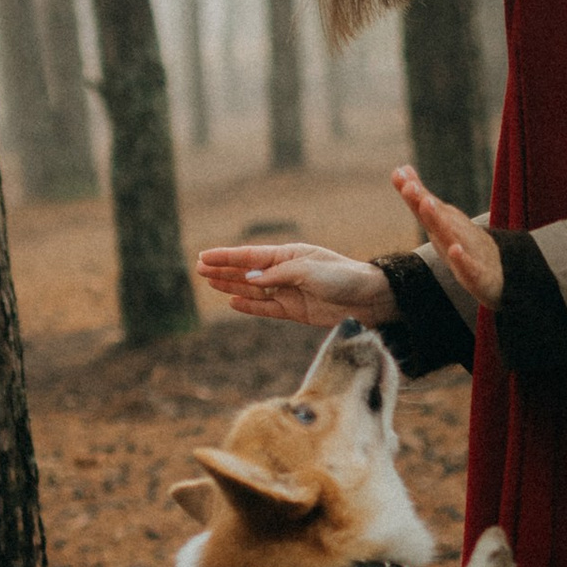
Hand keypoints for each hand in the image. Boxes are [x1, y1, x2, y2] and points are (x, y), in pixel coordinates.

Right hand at [192, 240, 392, 326]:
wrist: (368, 299)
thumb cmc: (342, 277)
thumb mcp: (308, 271)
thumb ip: (278, 275)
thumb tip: (251, 279)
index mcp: (289, 254)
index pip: (251, 256)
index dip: (226, 257)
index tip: (204, 256)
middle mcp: (286, 272)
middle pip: (248, 272)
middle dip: (223, 270)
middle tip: (199, 269)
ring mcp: (290, 292)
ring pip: (253, 290)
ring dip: (231, 286)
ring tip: (210, 282)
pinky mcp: (296, 311)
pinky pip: (267, 308)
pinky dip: (250, 306)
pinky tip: (233, 302)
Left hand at [392, 165, 502, 308]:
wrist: (498, 271)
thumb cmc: (464, 244)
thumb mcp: (439, 222)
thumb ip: (419, 198)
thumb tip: (401, 169)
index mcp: (443, 224)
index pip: (425, 206)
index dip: (411, 192)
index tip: (397, 173)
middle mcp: (455, 233)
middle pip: (437, 217)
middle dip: (423, 202)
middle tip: (409, 186)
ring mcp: (467, 252)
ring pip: (451, 236)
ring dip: (439, 222)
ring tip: (427, 205)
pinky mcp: (476, 274)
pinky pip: (468, 266)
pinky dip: (462, 258)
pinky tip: (455, 250)